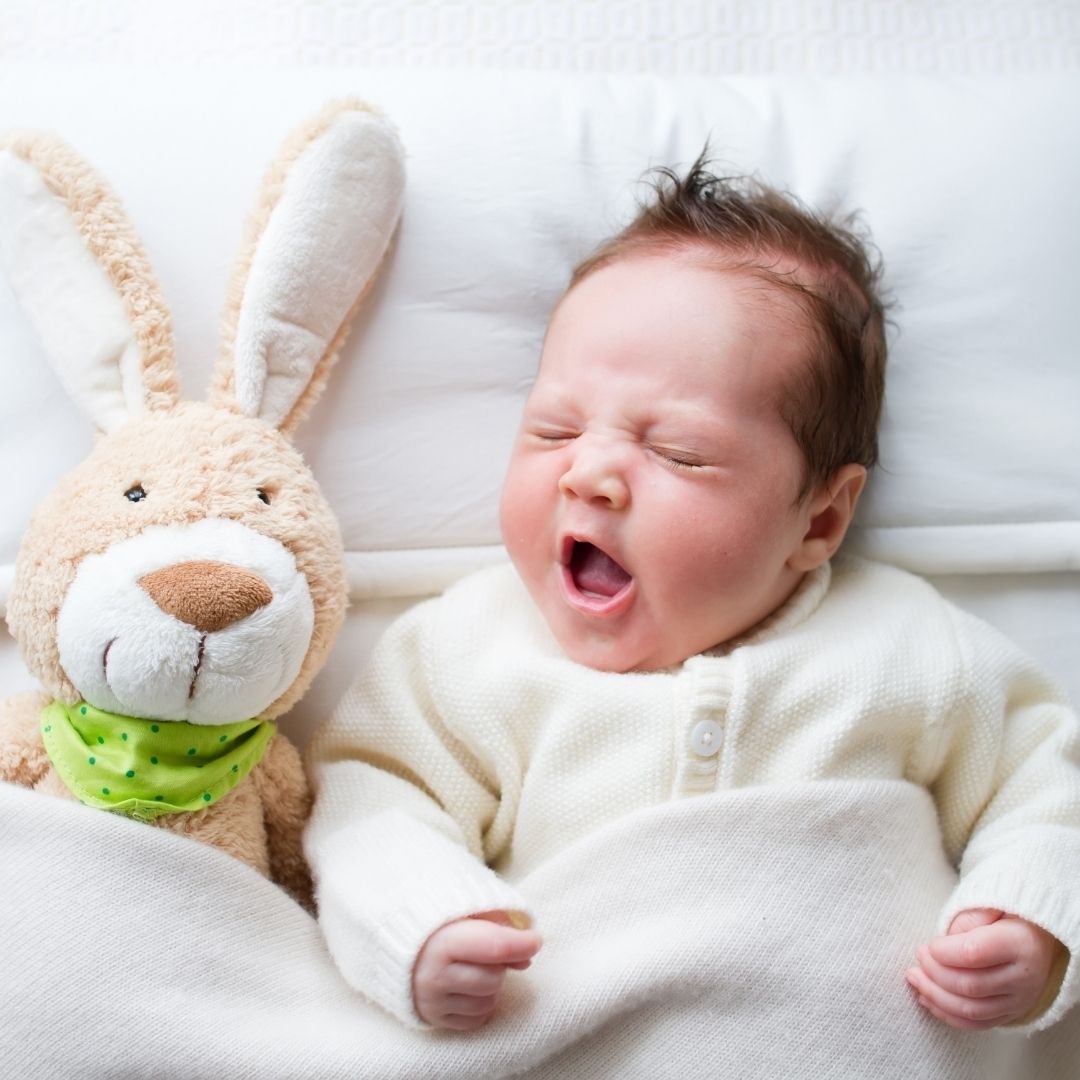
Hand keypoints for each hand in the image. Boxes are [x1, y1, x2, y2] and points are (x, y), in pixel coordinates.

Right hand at [412, 911, 542, 1029]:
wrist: (395, 939)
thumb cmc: (439, 919)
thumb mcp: (467, 909)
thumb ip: (499, 926)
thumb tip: (527, 957)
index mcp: (442, 942)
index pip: (494, 947)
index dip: (522, 943)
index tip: (536, 940)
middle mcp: (434, 976)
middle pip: (494, 977)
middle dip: (501, 963)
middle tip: (490, 949)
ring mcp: (433, 1001)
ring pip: (488, 1001)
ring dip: (492, 984)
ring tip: (475, 965)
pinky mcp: (434, 1019)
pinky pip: (476, 1020)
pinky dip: (481, 1003)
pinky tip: (470, 984)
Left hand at [906, 908, 1064, 1029]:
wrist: (1039, 936)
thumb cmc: (1006, 915)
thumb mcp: (990, 904)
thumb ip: (967, 919)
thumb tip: (945, 940)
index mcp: (1019, 944)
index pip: (973, 954)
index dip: (943, 952)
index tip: (927, 945)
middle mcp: (1023, 977)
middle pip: (969, 985)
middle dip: (933, 974)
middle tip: (916, 960)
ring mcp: (1019, 1000)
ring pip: (971, 1010)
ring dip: (935, 997)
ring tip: (914, 979)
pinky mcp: (1012, 1014)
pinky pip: (977, 1024)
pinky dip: (948, 1016)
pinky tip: (928, 1000)